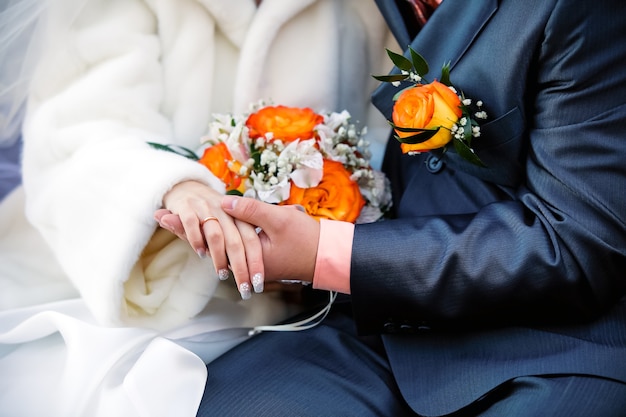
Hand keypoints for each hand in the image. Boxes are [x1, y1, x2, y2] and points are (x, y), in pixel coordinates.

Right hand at [158, 180, 263, 298]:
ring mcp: (206, 208)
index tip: (259, 284)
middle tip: (244, 289)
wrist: (186, 186)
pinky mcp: (186, 206)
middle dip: (241, 268)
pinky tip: (201, 254)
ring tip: (222, 274)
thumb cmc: (212, 212)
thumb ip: (236, 244)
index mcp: (239, 216)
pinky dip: (196, 239)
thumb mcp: (228, 225)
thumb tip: (259, 265)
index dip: (256, 263)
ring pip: (216, 235)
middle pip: (236, 242)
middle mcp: (225, 212)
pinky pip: (192, 224)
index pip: (252, 241)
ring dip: (219, 257)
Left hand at [221, 195, 319, 282]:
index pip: (225, 236)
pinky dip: (267, 228)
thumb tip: (223, 201)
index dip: (230, 216)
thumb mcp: (277, 218)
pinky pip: (259, 241)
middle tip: (269, 212)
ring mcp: (259, 266)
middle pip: (235, 236)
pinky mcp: (267, 261)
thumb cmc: (305, 239)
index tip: (242, 205)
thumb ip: (249, 209)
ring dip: (260, 221)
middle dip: (250, 218)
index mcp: (248, 260)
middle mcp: (250, 268)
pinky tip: (284, 220)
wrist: (329, 255)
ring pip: (248, 236)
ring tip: (282, 216)